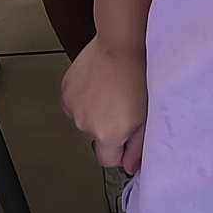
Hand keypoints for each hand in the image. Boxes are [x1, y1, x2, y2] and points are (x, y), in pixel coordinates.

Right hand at [61, 37, 148, 172]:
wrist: (121, 45)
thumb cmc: (139, 75)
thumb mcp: (147, 116)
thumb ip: (138, 147)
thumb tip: (129, 167)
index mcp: (107, 135)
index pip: (107, 160)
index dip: (120, 150)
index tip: (128, 136)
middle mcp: (85, 125)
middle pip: (97, 137)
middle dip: (109, 127)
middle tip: (124, 104)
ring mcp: (73, 108)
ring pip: (85, 118)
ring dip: (95, 110)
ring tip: (111, 89)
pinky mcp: (65, 91)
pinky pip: (74, 103)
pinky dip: (84, 97)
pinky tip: (98, 83)